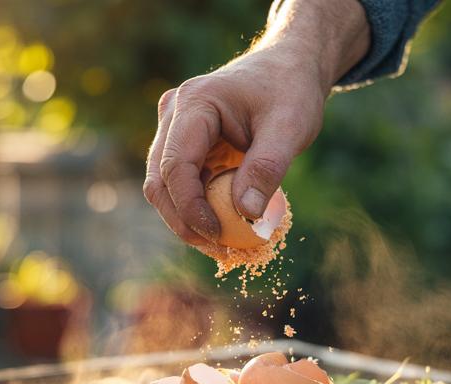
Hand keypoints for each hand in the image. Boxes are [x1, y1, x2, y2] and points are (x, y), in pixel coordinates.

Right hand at [143, 0, 368, 246]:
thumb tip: (247, 216)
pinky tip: (224, 228)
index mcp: (194, 103)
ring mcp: (175, 130)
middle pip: (159, 181)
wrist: (289, 67)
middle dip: (183, 221)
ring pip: (165, 188)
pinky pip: (183, 185)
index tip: (218, 235)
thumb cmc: (291, 90)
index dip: (190, 208)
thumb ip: (267, 168)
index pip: (175, 165)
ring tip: (223, 245)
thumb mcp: (290, 126)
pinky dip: (199, 210)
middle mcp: (174, 115)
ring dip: (188, 220)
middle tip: (219, 250)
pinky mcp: (186, 145)